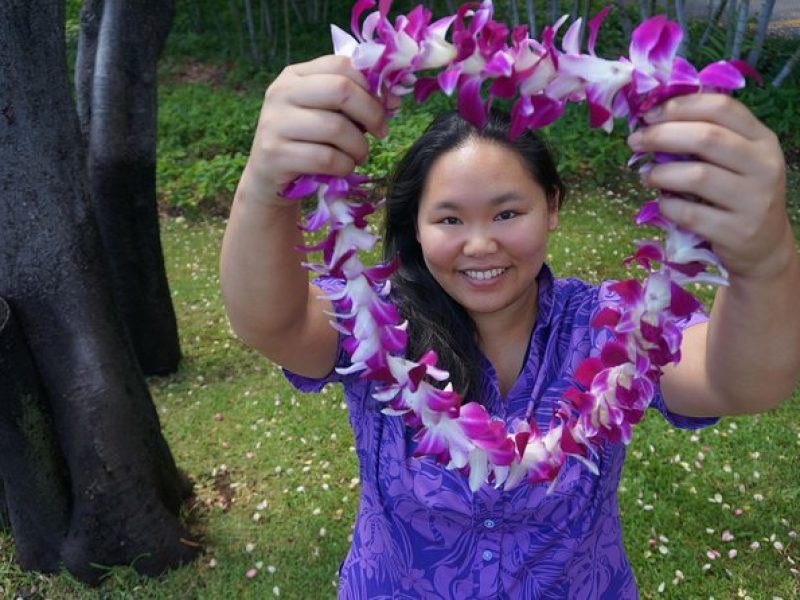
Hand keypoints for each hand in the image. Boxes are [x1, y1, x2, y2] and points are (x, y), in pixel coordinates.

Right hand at [243, 55, 393, 205]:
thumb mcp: (324, 113)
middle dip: (371, 113)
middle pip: (341, 90)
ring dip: (359, 147)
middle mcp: (281, 92)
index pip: (341, 65)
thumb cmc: (306, 142)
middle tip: (380, 132)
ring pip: (336, 128)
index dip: (372, 86)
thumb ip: (352, 100)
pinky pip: (326, 158)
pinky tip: (343, 169)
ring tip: (359, 156)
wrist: (269, 178)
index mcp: (295, 75)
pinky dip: (344, 166)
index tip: (388, 106)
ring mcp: (275, 122)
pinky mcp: (275, 153)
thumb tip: (392, 99)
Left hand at [628, 94, 791, 280]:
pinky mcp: (737, 231)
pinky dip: (667, 206)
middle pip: (706, 137)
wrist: (764, 246)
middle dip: (661, 135)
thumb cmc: (737, 195)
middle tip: (635, 141)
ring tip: (646, 176)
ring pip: (697, 175)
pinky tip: (662, 203)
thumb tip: (653, 120)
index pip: (721, 108)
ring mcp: (754, 200)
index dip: (679, 107)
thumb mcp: (737, 161)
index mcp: (762, 139)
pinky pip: (690, 213)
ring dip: (660, 173)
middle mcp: (764, 166)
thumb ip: (708, 138)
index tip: (648, 115)